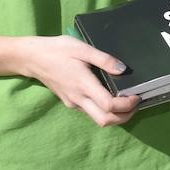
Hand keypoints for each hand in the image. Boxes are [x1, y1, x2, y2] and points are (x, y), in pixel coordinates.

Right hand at [19, 36, 140, 126]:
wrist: (32, 58)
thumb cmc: (57, 50)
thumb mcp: (82, 48)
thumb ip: (104, 59)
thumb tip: (123, 69)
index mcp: (83, 85)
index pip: (109, 105)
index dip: (126, 105)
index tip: (137, 96)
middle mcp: (78, 98)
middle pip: (105, 120)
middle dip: (124, 117)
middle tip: (136, 105)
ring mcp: (73, 102)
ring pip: (97, 118)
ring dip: (115, 116)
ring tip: (127, 102)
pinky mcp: (70, 101)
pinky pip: (90, 111)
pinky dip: (104, 110)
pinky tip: (110, 97)